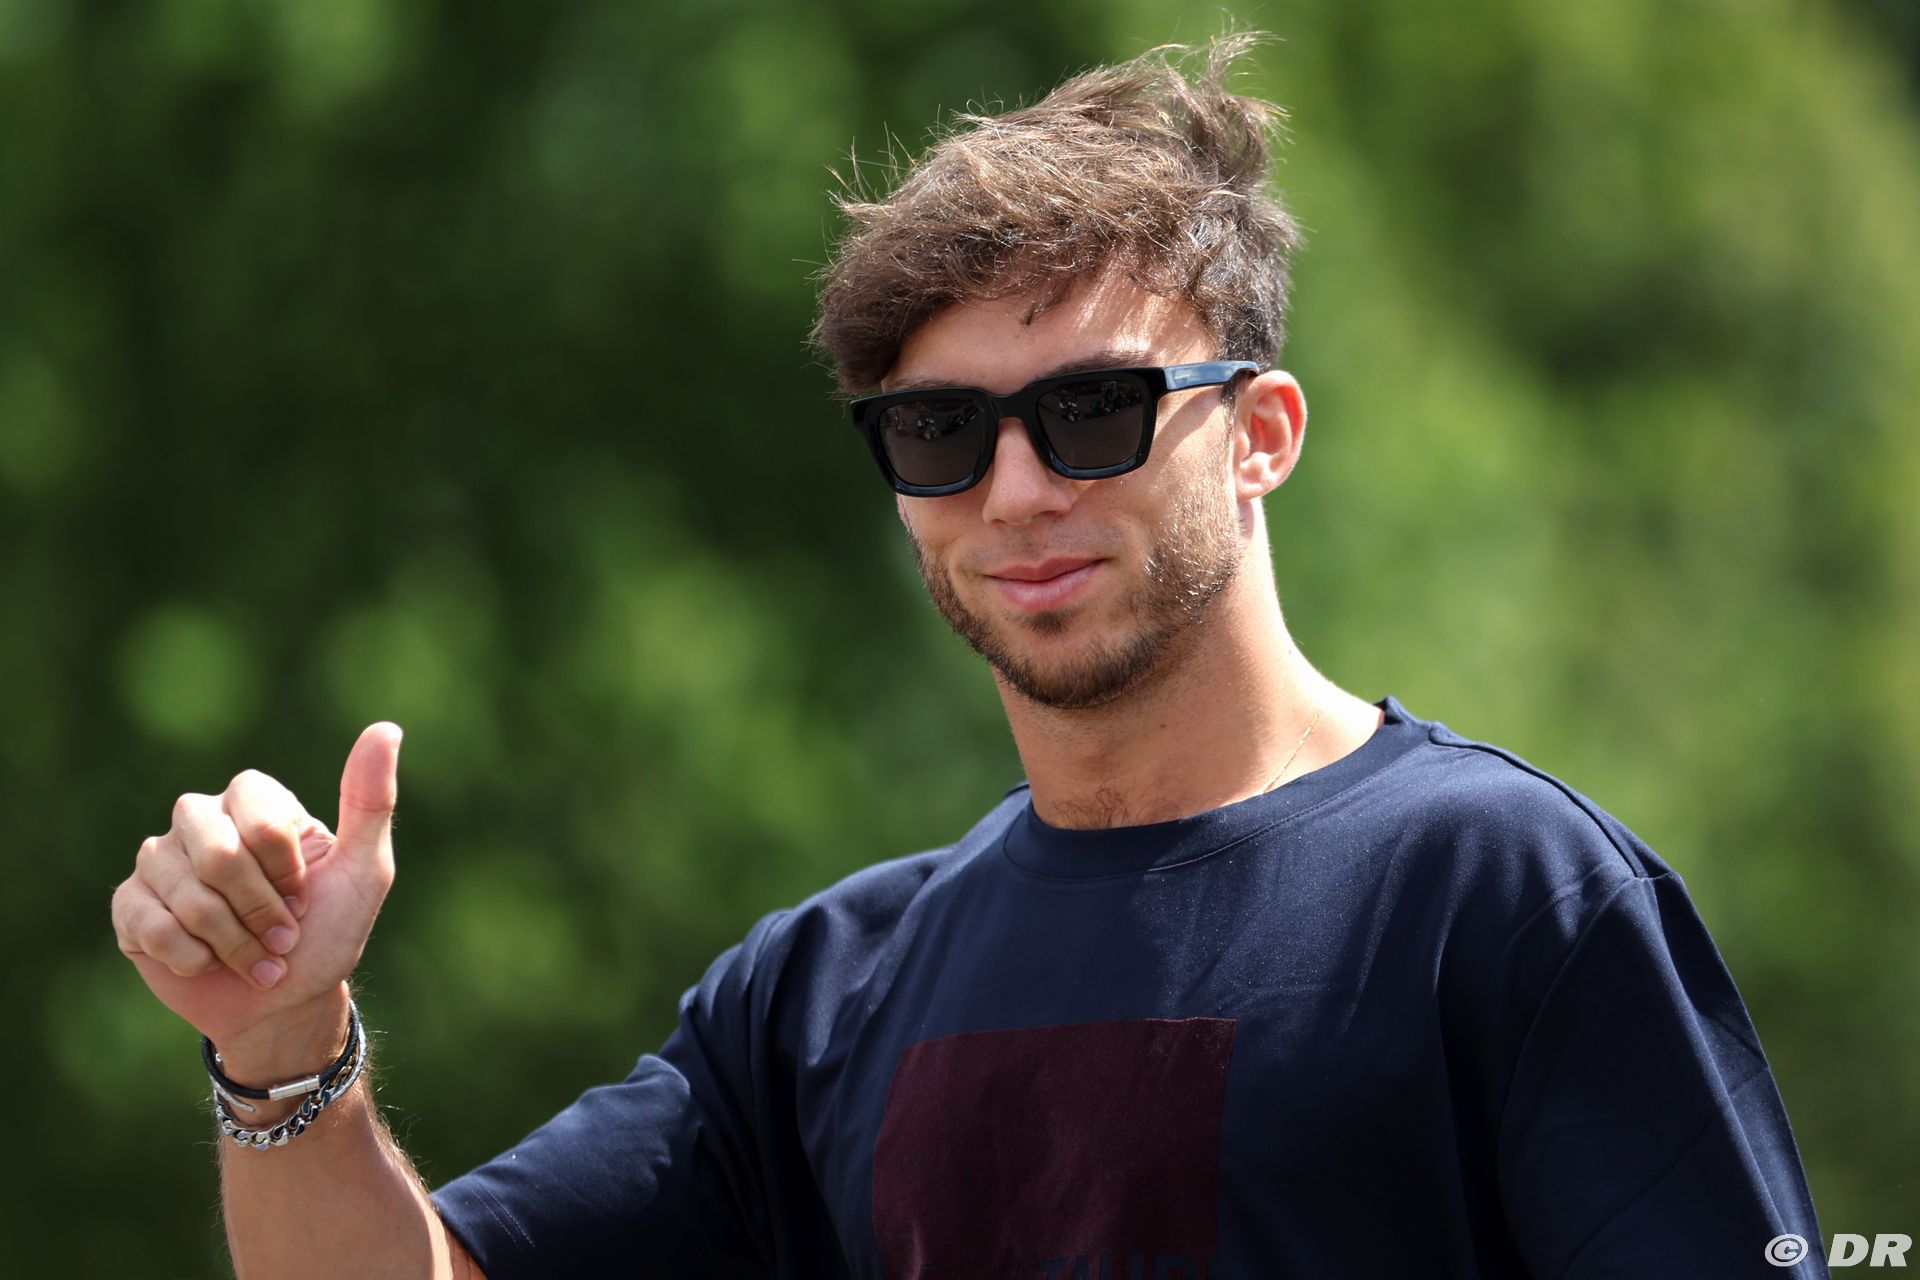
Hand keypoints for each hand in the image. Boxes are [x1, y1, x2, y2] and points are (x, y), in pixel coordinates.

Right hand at [112, 722, 402, 1049]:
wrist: (285, 1002)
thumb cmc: (328, 931)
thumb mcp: (364, 870)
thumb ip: (371, 801)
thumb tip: (386, 730)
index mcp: (255, 801)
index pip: (259, 815)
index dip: (285, 869)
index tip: (304, 897)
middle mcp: (201, 819)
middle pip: (217, 854)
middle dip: (258, 910)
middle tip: (282, 936)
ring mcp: (159, 860)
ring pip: (185, 894)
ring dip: (232, 942)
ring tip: (255, 958)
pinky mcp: (130, 904)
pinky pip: (149, 923)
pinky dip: (192, 957)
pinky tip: (209, 963)